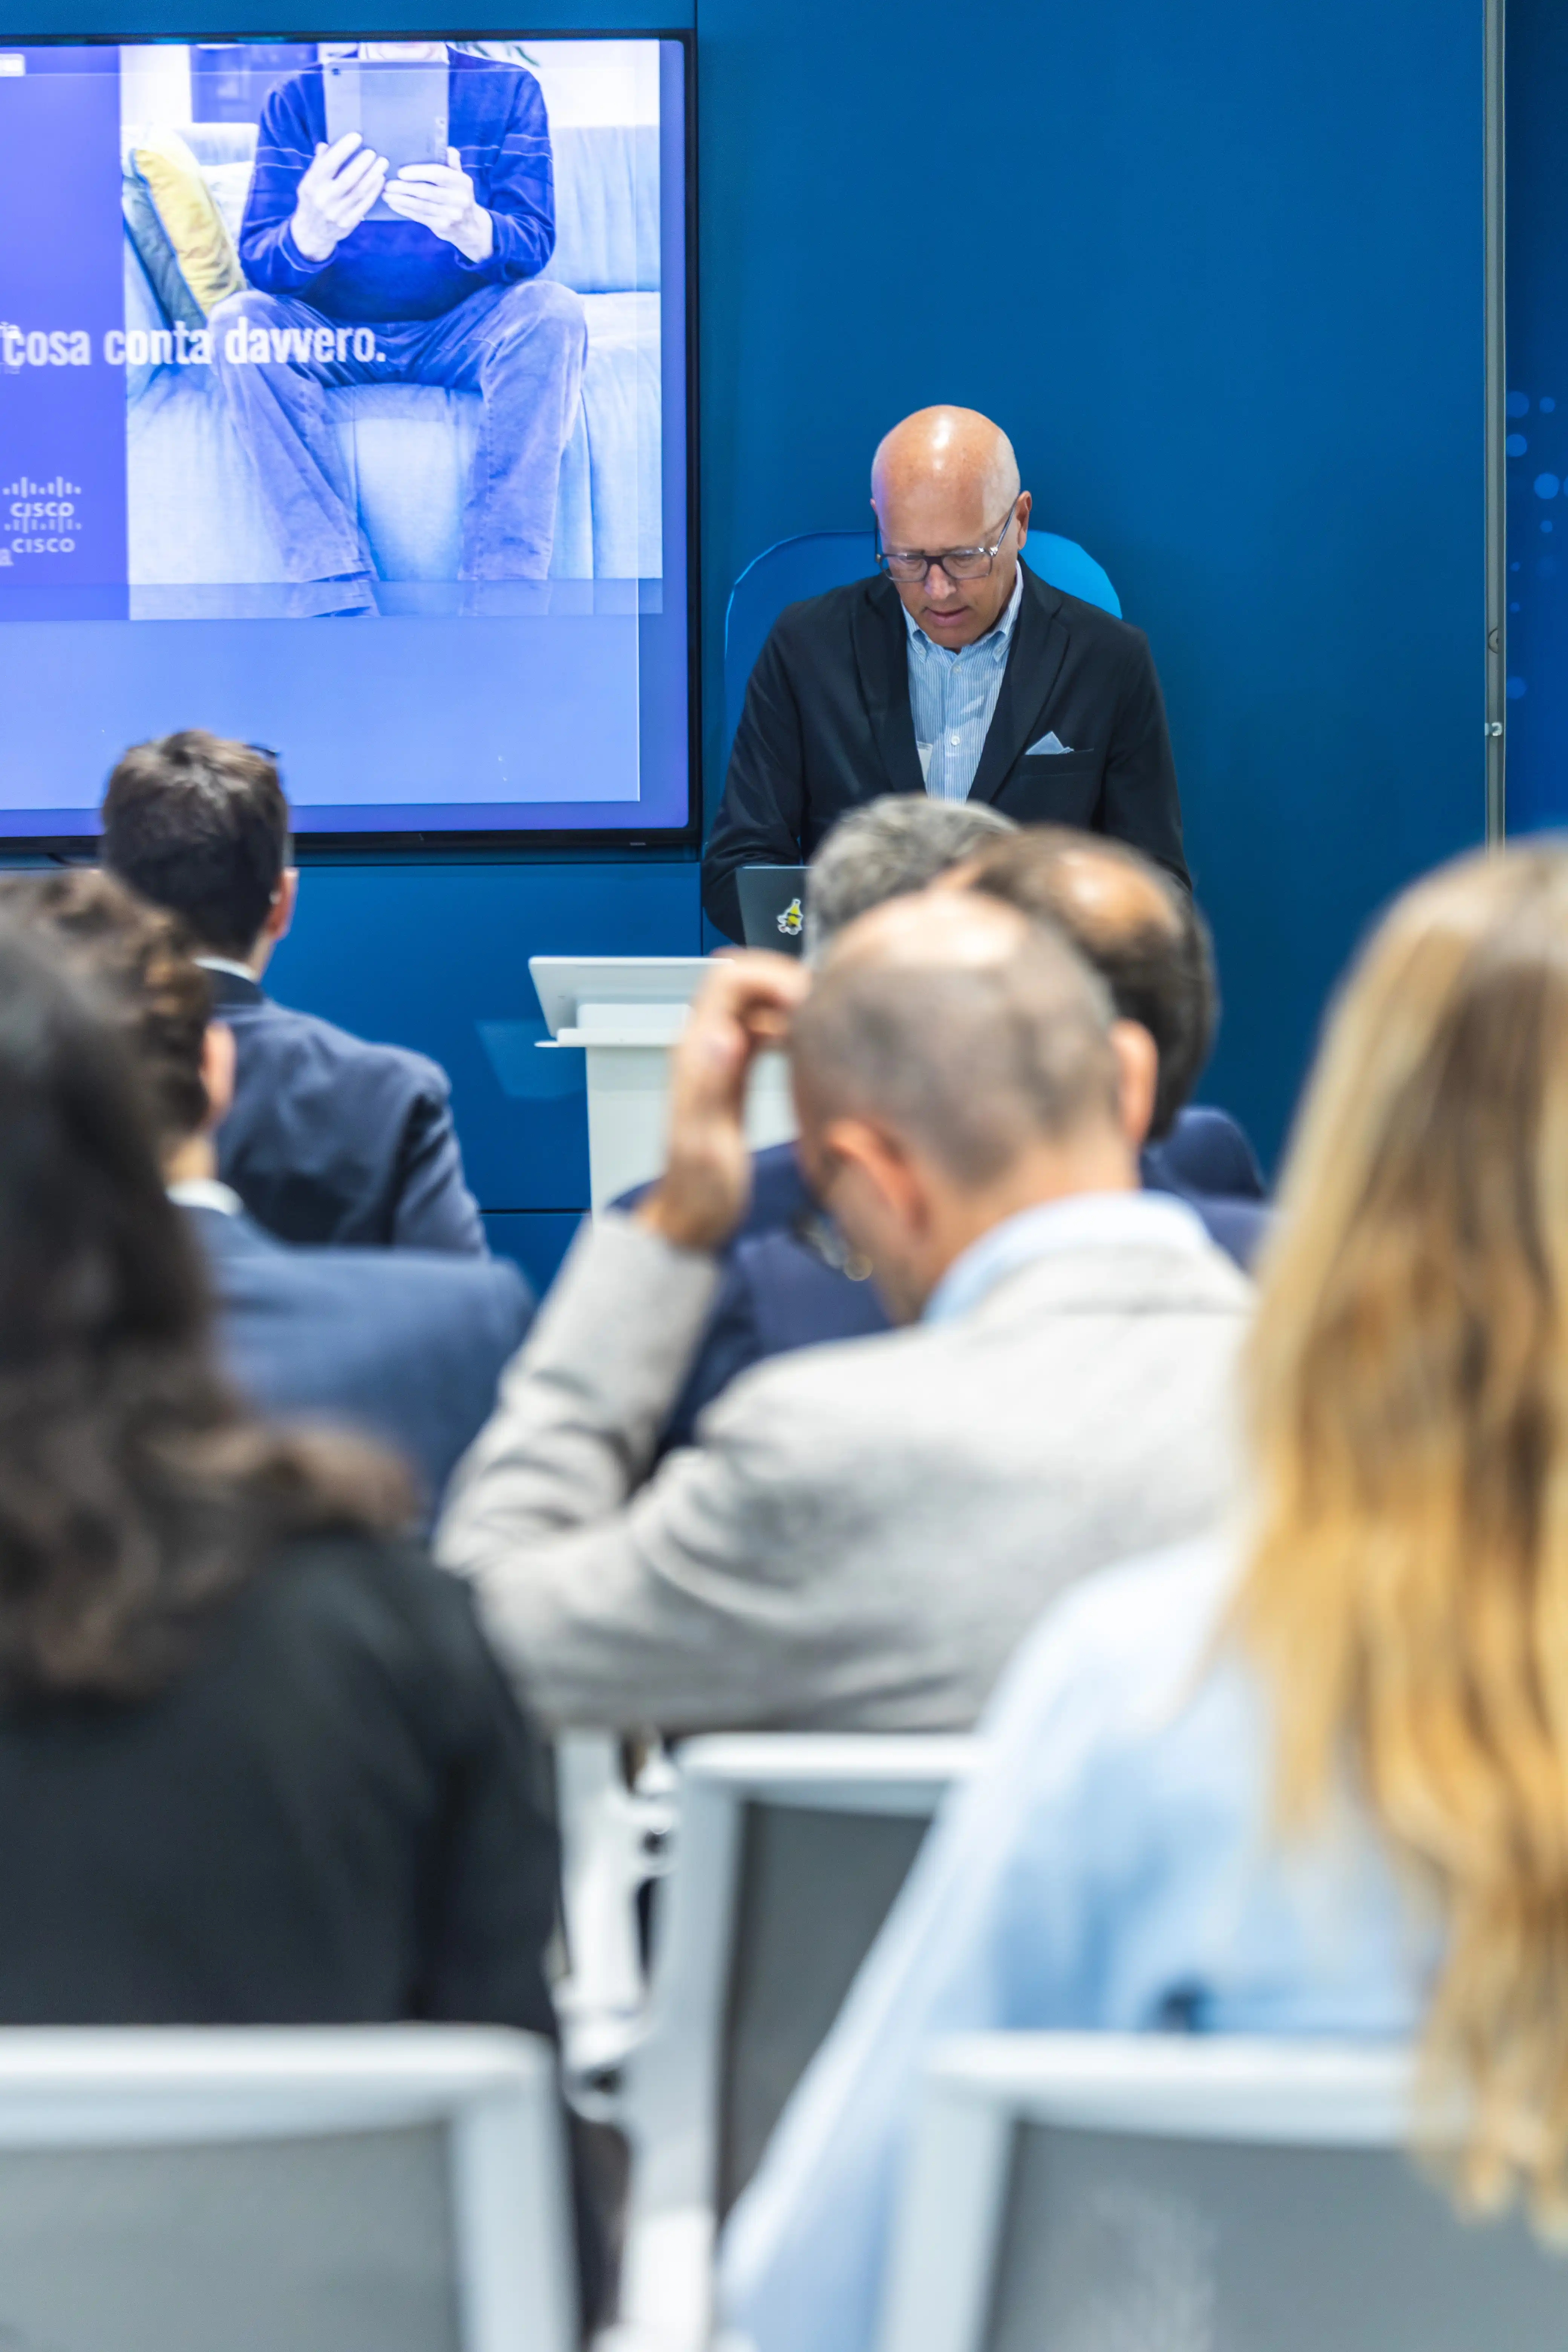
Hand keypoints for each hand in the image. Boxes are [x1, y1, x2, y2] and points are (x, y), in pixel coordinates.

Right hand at [290, 133, 388, 263]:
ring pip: (359, 191)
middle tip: (373, 152)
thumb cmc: (312, 200)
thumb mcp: (309, 182)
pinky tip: (380, 179)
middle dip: (363, 163)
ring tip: (382, 163)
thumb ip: (318, 164)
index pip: (328, 164)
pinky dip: (374, 190)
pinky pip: (365, 204)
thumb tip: (326, 145)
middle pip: (348, 179)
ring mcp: (336, 213)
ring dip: (373, 175)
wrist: (311, 233)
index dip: (343, 149)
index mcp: (311, 185)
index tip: (356, 137)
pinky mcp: (348, 223)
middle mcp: (323, 200)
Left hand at [381, 147, 493, 261]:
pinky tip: (394, 204)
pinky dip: (405, 210)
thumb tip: (449, 150)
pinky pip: (420, 217)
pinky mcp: (443, 227)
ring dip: (400, 199)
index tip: (401, 173)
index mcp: (463, 182)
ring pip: (421, 205)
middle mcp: (459, 199)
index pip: (439, 174)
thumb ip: (453, 165)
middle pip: (427, 191)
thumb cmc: (459, 196)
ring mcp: (452, 215)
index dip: (418, 173)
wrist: (471, 228)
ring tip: (386, 194)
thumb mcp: (460, 180)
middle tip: (387, 184)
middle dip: (404, 188)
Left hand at [637, 954, 810, 1254]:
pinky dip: (787, 1025)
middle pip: (741, 981)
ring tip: (823, 1023)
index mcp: (694, 1056)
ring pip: (753, 1002)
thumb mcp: (705, 1145)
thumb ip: (710, 1087)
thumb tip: (722, 1033)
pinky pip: (761, 1029)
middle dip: (783, 981)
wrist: (690, 1219)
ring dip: (788, 1000)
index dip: (768, 976)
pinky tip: (809, 1044)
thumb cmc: (699, 1193)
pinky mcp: (734, 1072)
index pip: (726, 980)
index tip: (805, 999)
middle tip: (822, 1007)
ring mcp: (718, 1058)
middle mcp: (703, 1048)